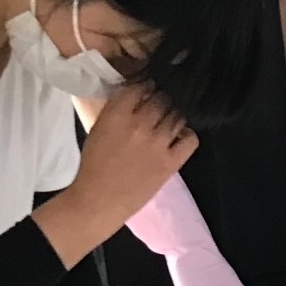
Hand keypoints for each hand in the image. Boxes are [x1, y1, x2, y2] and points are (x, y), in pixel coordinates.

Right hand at [69, 87, 197, 236]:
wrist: (99, 200)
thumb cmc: (94, 164)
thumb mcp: (99, 127)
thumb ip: (118, 109)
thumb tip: (137, 95)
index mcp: (118, 113)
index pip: (141, 85)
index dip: (146, 86)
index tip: (146, 90)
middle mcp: (140, 124)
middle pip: (162, 98)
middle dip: (160, 100)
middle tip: (158, 107)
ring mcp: (158, 143)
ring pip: (177, 115)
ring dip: (173, 115)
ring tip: (167, 122)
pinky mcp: (171, 162)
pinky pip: (191, 139)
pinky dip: (187, 134)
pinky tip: (178, 137)